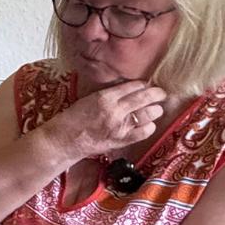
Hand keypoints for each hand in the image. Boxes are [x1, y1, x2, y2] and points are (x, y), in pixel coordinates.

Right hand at [45, 80, 169, 159]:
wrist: (64, 140)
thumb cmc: (73, 118)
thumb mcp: (89, 98)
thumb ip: (109, 94)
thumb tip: (127, 90)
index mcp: (105, 97)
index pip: (133, 86)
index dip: (143, 84)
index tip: (147, 84)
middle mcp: (115, 110)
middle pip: (145, 98)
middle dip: (156, 94)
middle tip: (161, 93)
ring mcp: (120, 126)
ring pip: (148, 114)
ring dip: (155, 110)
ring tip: (156, 108)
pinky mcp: (122, 140)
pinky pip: (144, 132)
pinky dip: (149, 127)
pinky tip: (148, 124)